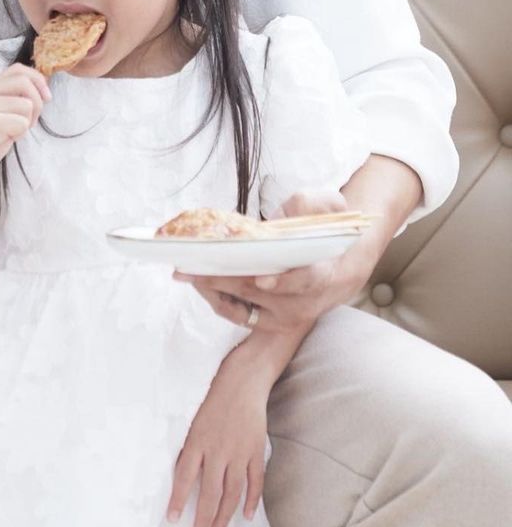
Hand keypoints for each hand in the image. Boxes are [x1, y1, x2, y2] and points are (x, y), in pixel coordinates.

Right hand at [0, 65, 50, 187]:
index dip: (37, 79)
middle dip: (38, 102)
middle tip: (32, 120)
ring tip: (10, 133)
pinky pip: (22, 123)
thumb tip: (42, 87)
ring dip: (26, 123)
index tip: (46, 95)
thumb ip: (12, 97)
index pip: (17, 69)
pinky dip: (20, 134)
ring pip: (26, 105)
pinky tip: (5, 140)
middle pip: (24, 83)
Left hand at [167, 360, 268, 526]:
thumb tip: (178, 471)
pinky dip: (252, 500)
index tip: (172, 519)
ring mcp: (238, 453)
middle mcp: (217, 451)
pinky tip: (248, 516)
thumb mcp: (192, 418)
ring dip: (224, 515)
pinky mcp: (255, 451)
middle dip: (202, 517)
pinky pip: (255, 482)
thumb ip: (188, 445)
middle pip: (209, 492)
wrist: (242, 380)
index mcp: (197, 441)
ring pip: (231, 492)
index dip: (177, 500)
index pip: (184, 478)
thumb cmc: (211, 396)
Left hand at [172, 191, 382, 333]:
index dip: (284, 282)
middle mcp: (301, 303)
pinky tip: (196, 279)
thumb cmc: (328, 233)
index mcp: (321, 274)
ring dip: (211, 290)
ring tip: (185, 272)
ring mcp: (282, 317)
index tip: (262, 279)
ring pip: (241, 308)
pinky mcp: (266, 322)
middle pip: (256, 293)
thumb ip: (311, 204)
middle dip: (222, 278)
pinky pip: (235, 314)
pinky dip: (214, 297)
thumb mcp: (330, 207)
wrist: (340, 267)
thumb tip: (287, 210)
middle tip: (190, 266)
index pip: (305, 281)